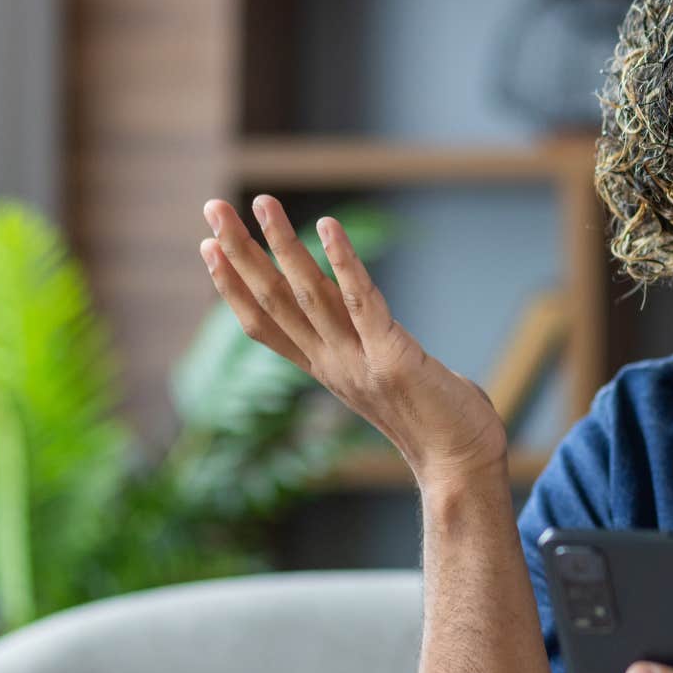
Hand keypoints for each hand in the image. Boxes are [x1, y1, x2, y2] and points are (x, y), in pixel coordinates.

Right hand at [199, 195, 507, 486]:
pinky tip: (328, 225)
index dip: (233, 287)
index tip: (209, 248)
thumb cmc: (441, 426)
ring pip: (307, 295)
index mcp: (328, 371)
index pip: (265, 325)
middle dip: (241, 252)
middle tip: (211, 207)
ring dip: (282, 245)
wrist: (463, 470)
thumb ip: (381, 355)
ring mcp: (359, 361)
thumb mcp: (393, 383)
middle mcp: (333, 365)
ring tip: (262, 202)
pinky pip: (361, 301)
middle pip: (273, 302)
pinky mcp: (392, 356)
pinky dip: (344, 261)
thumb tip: (390, 340)